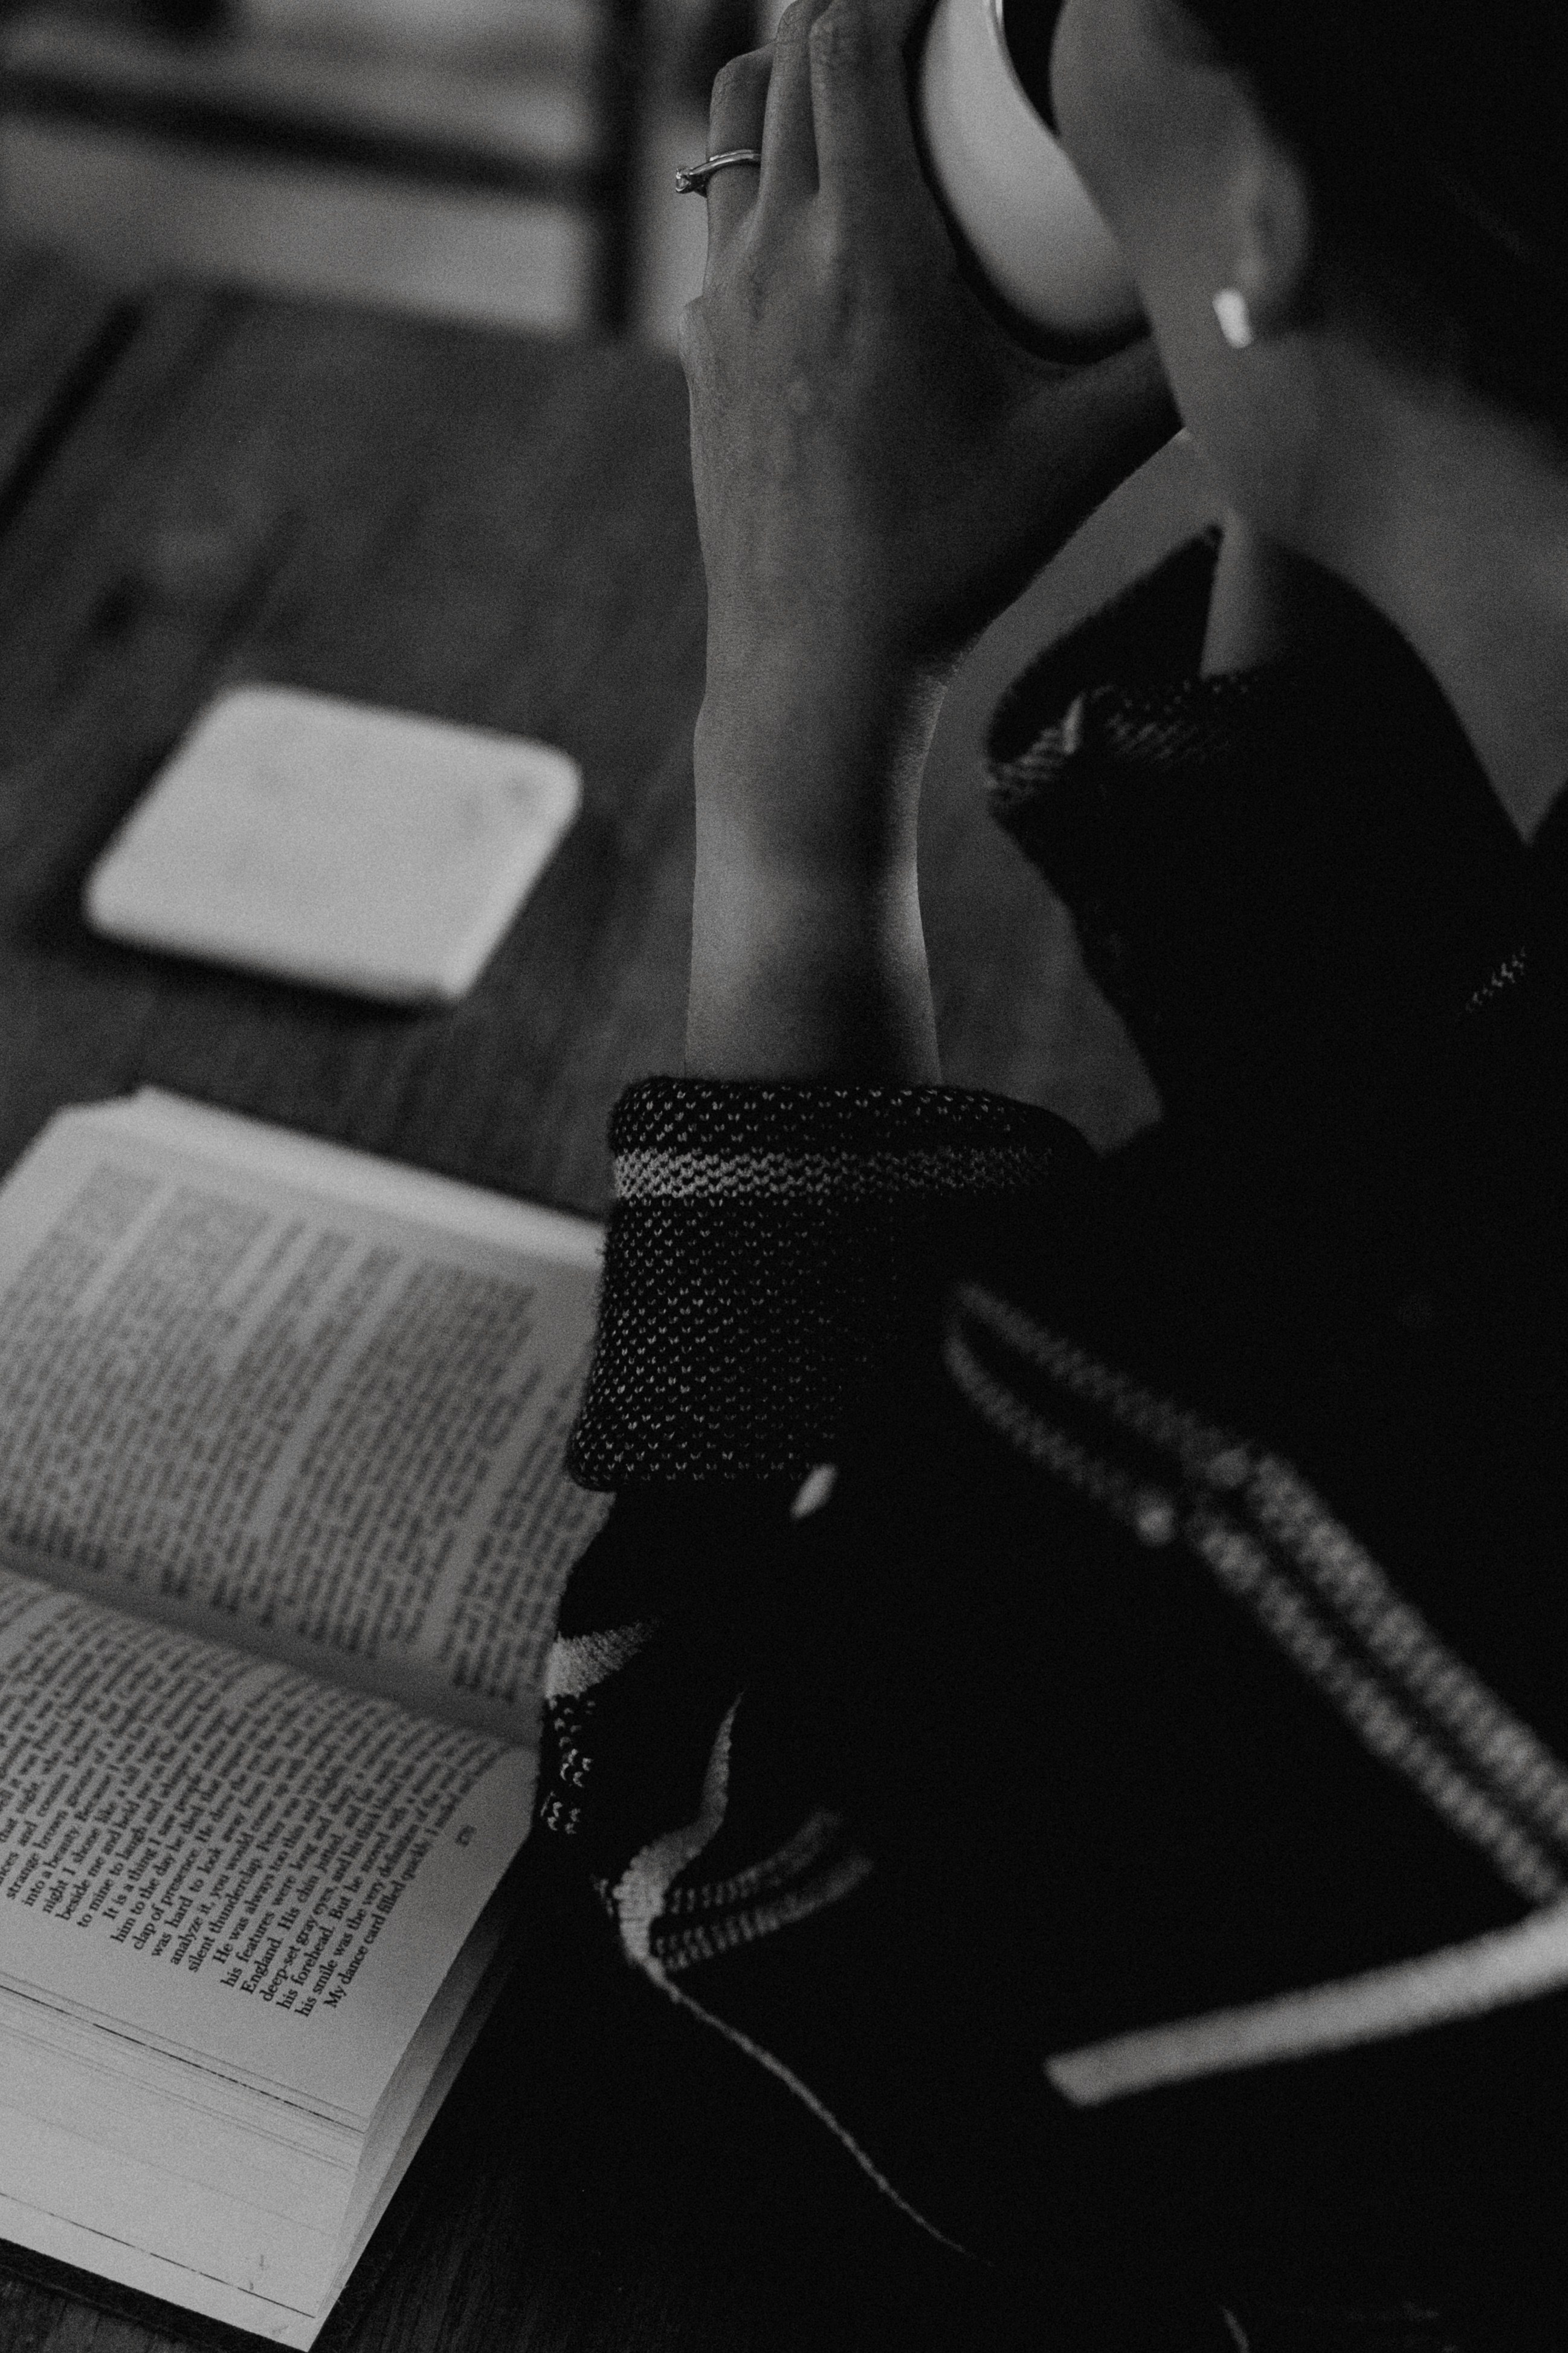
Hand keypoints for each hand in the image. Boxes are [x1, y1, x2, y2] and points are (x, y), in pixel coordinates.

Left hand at [679, 0, 1174, 1082]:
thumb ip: (1171, 369)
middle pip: (785, 54)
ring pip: (735, 133)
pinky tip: (833, 238)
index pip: (851, 37)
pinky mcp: (706, 358)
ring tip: (871, 102)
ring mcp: (724, 307)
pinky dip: (769, 190)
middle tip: (929, 33)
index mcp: (865, 250)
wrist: (816, 671)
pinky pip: (723, 228)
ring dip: (794, 87)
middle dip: (853, 10)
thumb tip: (1255, 302)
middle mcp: (775, 256)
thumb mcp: (1079, 460)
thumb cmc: (949, 564)